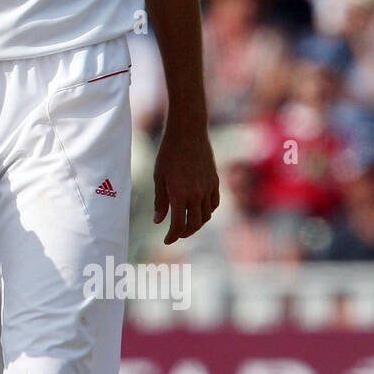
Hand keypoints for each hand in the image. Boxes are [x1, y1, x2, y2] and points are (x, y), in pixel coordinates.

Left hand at [153, 123, 219, 245]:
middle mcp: (196, 194)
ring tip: (186, 224)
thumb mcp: (158, 177)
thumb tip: (158, 222)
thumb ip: (160, 201)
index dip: (172, 236)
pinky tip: (199, 211)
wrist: (188, 133)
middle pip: (194, 224)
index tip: (166, 240)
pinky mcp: (215, 182)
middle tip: (175, 235)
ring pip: (206, 216)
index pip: (178, 225)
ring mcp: (208, 188)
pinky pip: (214, 204)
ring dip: (196, 224)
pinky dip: (207, 212)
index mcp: (179, 194)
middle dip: (184, 233)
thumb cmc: (168, 153)